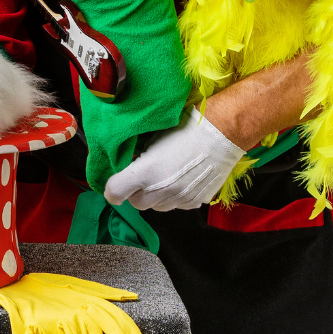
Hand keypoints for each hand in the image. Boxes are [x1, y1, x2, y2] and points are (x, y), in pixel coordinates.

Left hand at [103, 106, 244, 211]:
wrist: (221, 133)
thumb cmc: (185, 127)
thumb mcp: (153, 136)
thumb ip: (137, 156)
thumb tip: (128, 163)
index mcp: (146, 171)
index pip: (115, 192)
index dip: (111, 189)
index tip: (114, 183)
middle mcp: (161, 190)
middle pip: (136, 203)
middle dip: (135, 191)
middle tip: (141, 175)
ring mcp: (180, 198)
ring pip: (157, 206)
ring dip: (154, 196)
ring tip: (163, 176)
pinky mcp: (195, 202)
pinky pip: (176, 205)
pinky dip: (174, 196)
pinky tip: (180, 179)